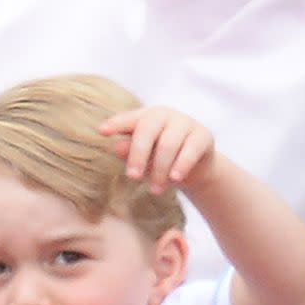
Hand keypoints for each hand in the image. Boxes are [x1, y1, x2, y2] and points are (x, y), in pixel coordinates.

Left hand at [99, 105, 215, 194]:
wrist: (195, 169)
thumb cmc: (161, 160)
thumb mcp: (144, 158)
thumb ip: (131, 151)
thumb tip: (116, 148)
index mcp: (147, 116)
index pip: (129, 118)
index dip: (116, 124)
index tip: (101, 131)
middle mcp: (165, 114)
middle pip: (147, 130)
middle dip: (138, 155)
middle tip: (132, 177)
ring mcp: (185, 122)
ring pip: (168, 144)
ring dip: (160, 169)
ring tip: (155, 190)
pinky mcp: (203, 135)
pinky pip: (190, 150)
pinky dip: (181, 165)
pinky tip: (175, 179)